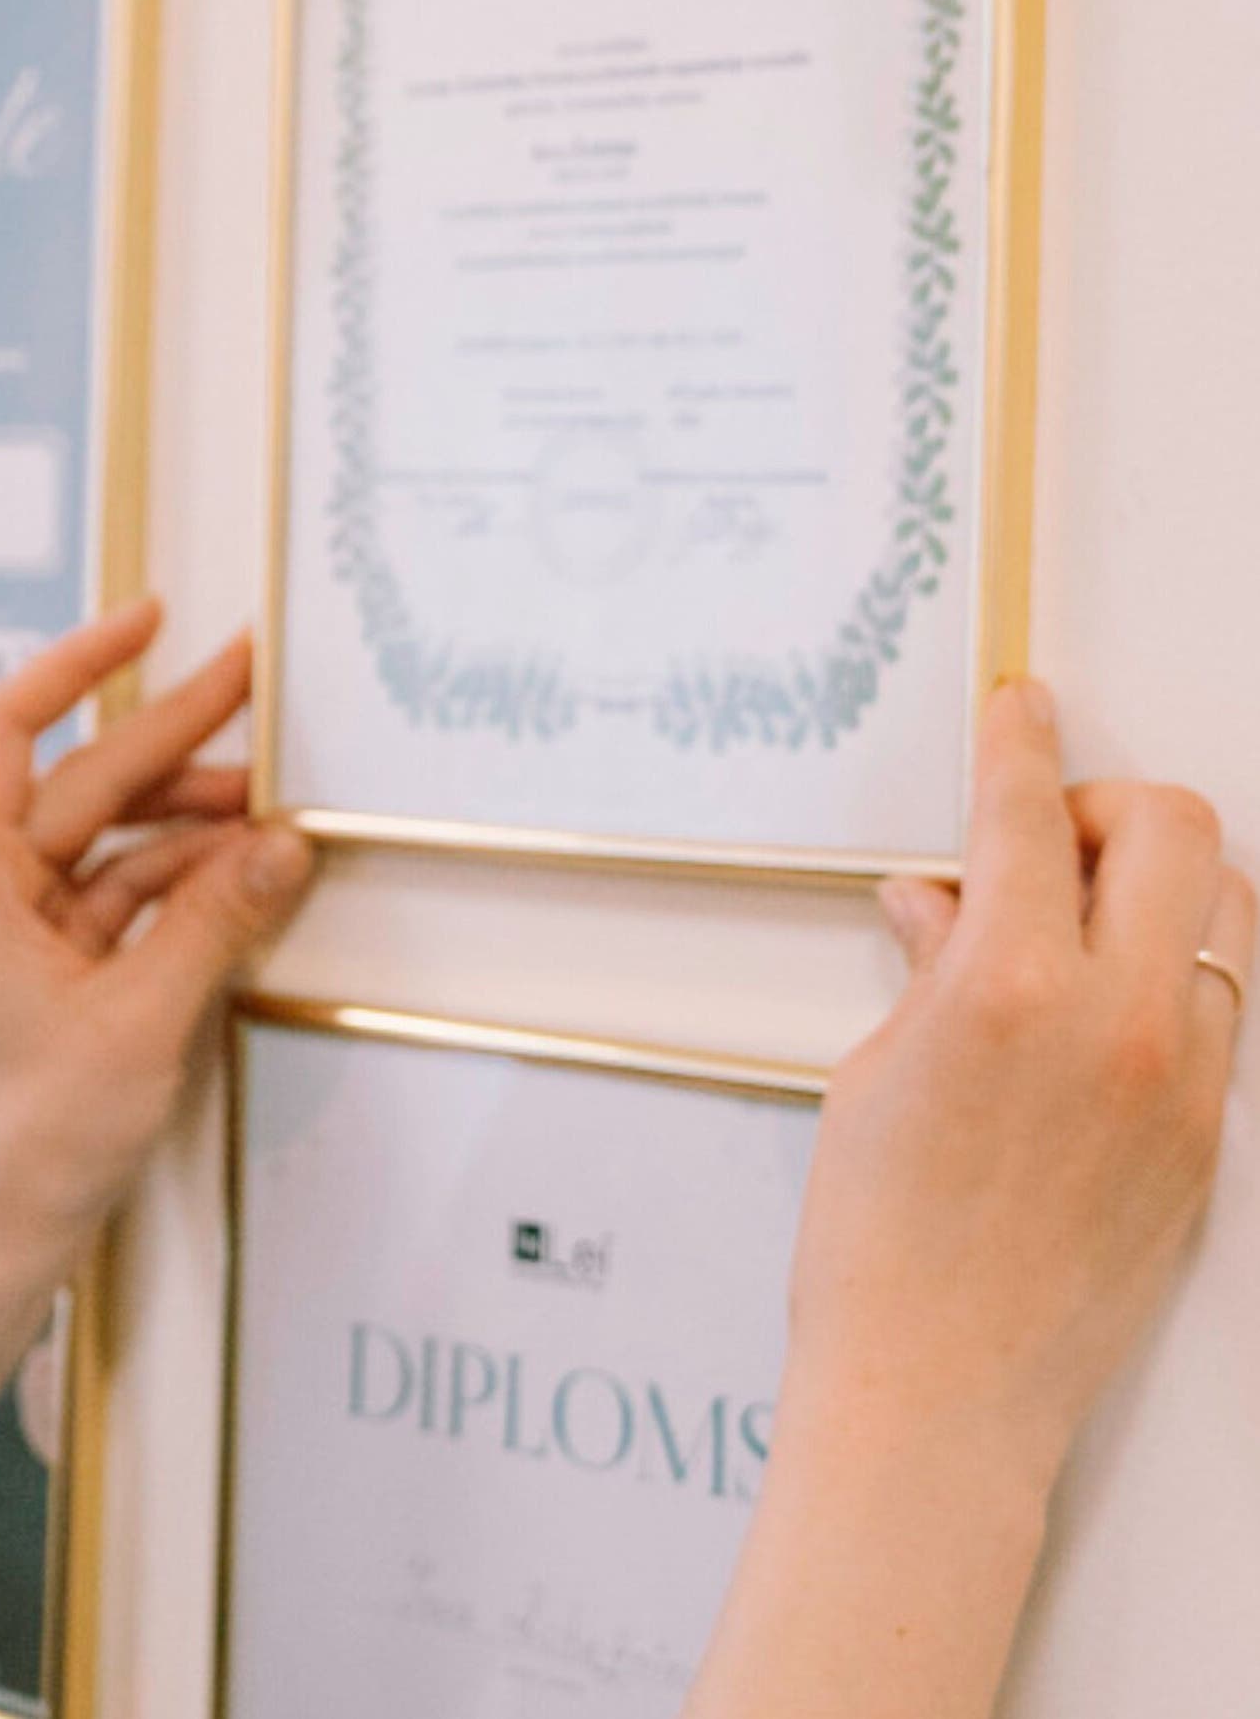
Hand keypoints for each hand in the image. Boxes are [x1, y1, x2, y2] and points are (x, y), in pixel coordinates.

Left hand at [0, 601, 316, 1281]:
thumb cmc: (26, 1144)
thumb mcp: (140, 1020)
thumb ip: (215, 921)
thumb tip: (281, 846)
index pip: (8, 725)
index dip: (79, 661)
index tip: (150, 619)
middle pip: (80, 780)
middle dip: (171, 734)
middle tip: (254, 679)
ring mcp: (9, 931)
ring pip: (107, 841)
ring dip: (189, 823)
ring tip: (276, 802)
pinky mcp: (42, 972)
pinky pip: (117, 899)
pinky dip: (178, 886)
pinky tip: (247, 874)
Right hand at [784, 681, 1252, 1487]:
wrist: (939, 1390)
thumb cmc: (879, 1249)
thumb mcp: (874, 1077)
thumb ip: (927, 970)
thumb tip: (938, 903)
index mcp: (1008, 990)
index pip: (1029, 814)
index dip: (1020, 742)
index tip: (1021, 708)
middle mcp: (1119, 1020)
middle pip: (1177, 830)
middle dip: (1113, 803)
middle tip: (1049, 834)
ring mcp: (1182, 1079)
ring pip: (1225, 909)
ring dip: (1158, 883)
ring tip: (1076, 920)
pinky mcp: (1208, 1135)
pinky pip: (1221, 1003)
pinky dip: (1170, 970)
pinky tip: (1097, 1003)